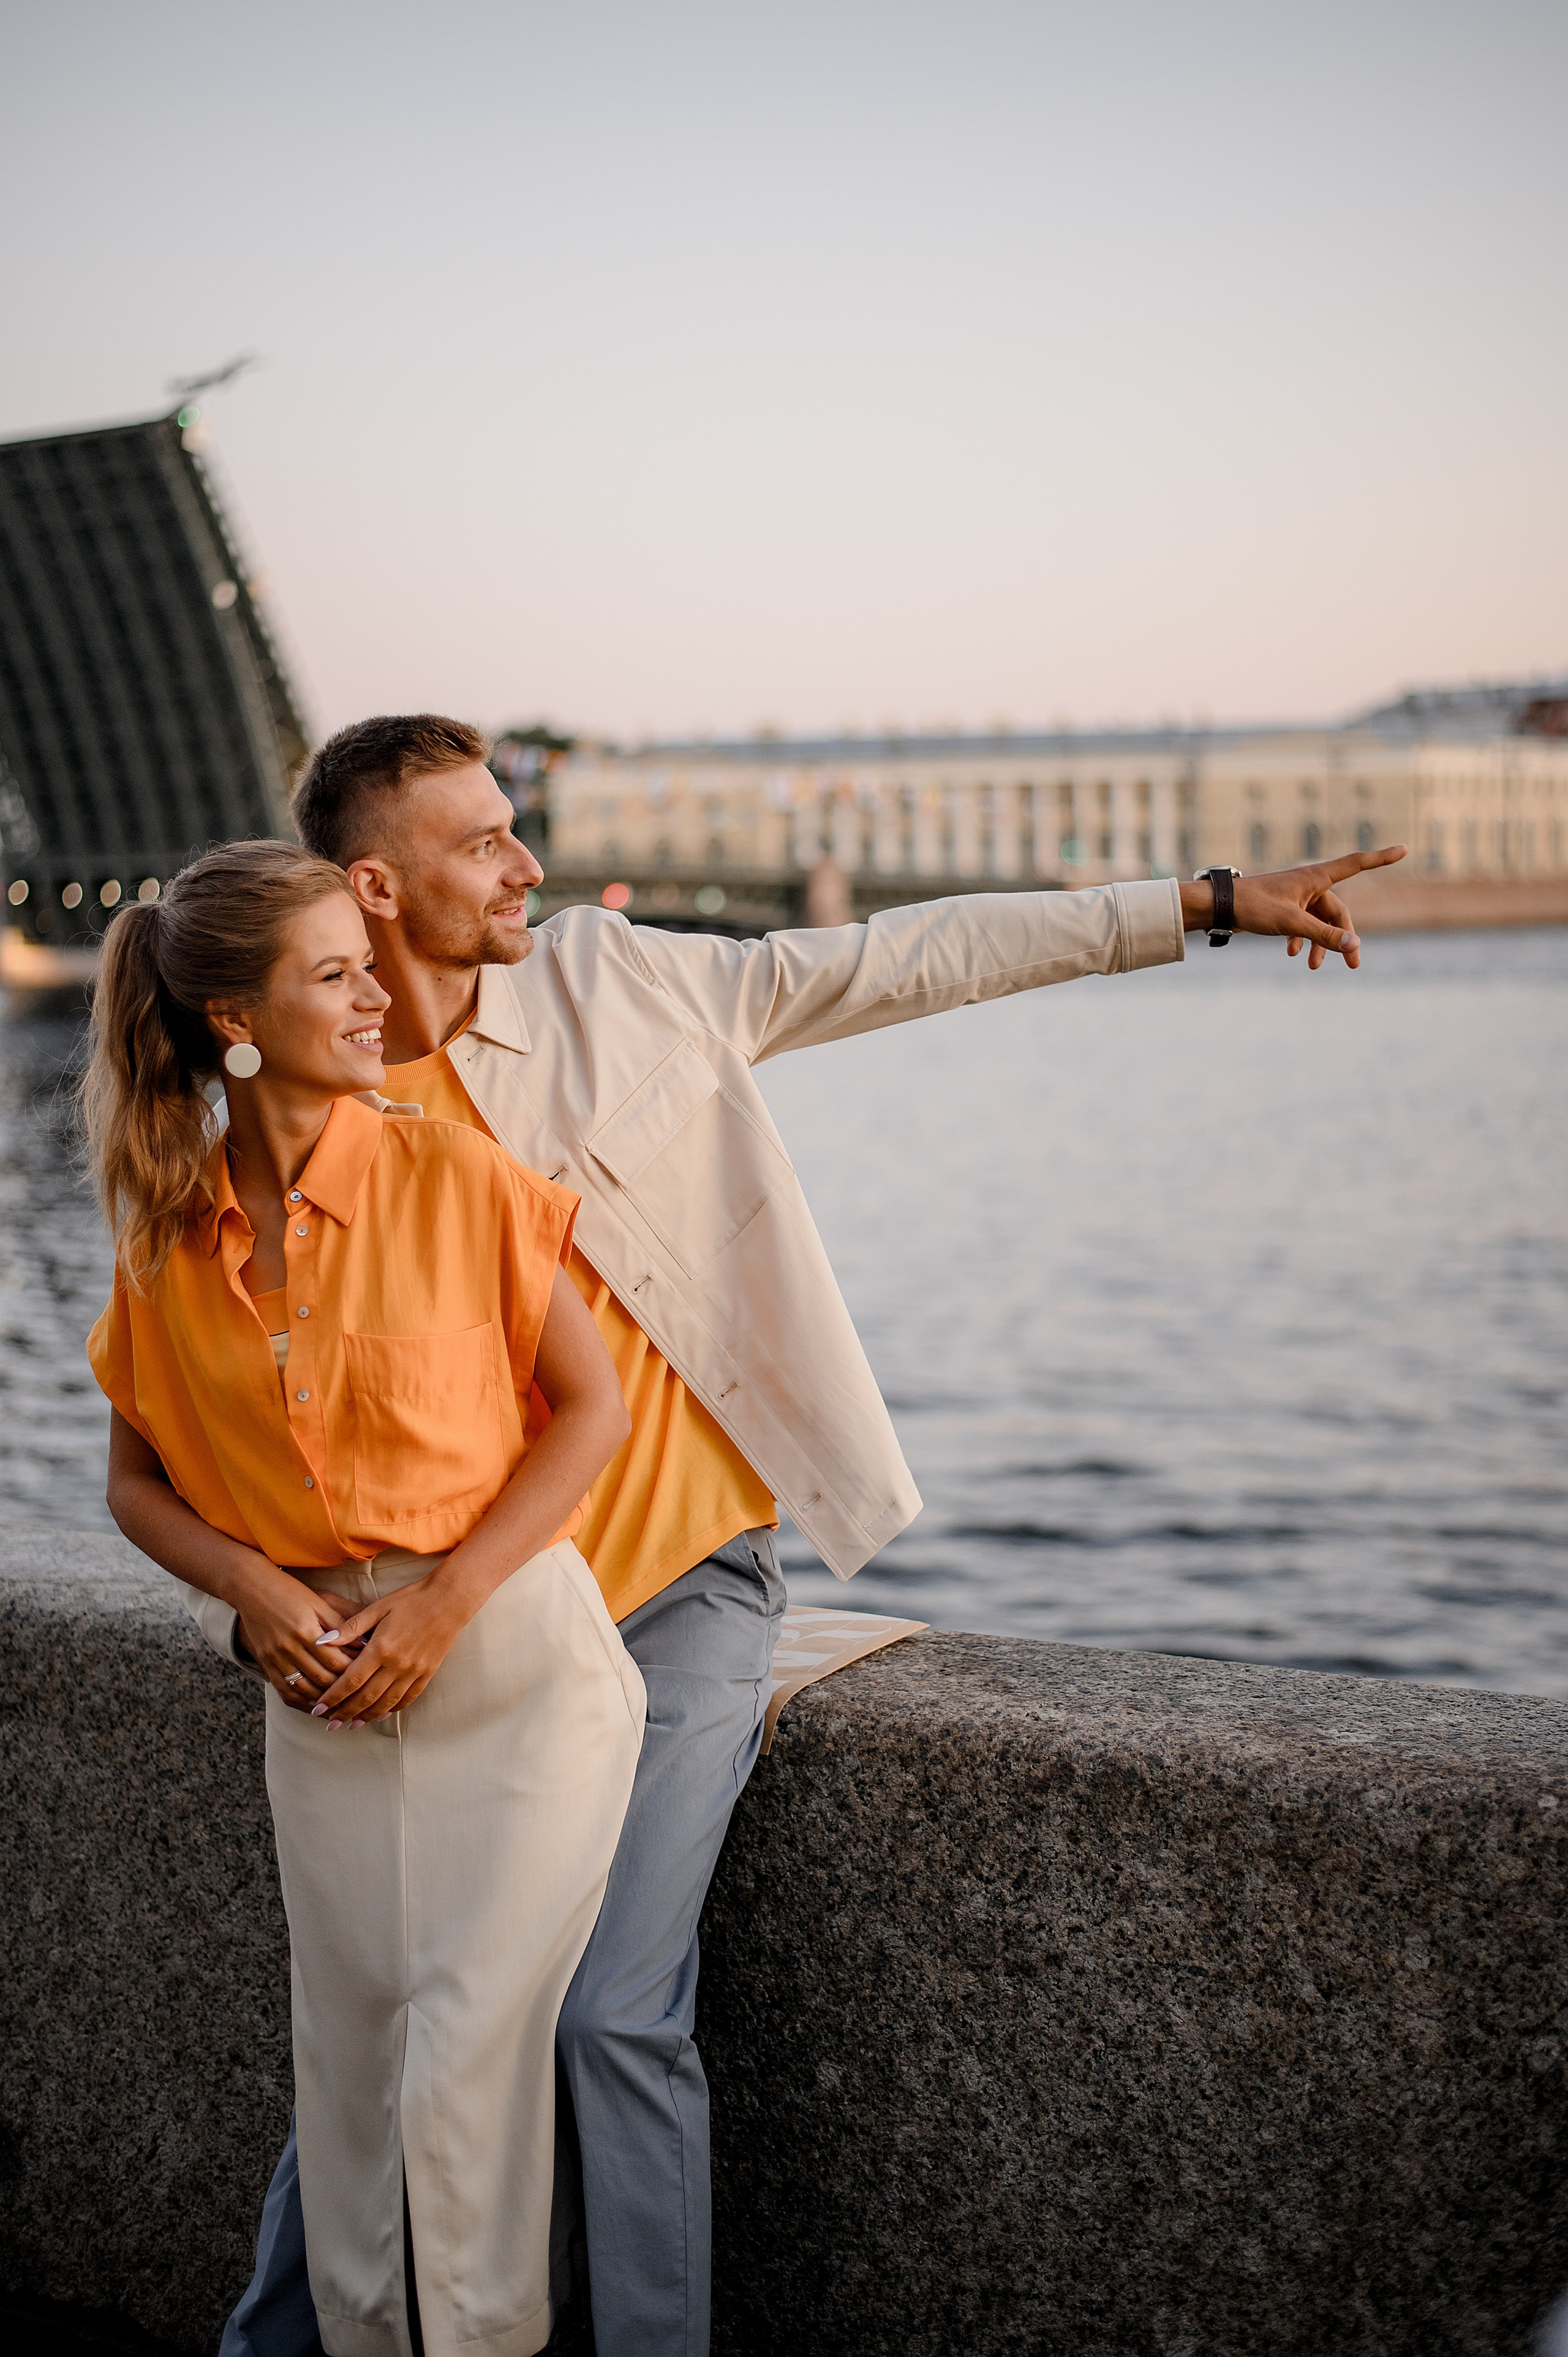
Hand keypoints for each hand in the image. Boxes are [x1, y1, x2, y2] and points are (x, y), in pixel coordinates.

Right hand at [231, 1561, 357, 1709]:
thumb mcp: (319, 1603)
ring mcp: (275, 1659)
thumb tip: (366, 1643)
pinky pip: (285, 1691)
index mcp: (306, 1631)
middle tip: (360, 1695)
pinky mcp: (265, 1664)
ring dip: (324, 1700)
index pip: (336, 1661)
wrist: (252, 1589)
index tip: (368, 1676)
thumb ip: (341, 1625)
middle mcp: (289, 1648)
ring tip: (342, 1705)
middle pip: (322, 1679)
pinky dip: (302, 1702)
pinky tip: (317, 1705)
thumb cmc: (290, 1592)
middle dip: (343, 1689)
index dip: (354, 1671)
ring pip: (304, 1690)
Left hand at [307, 1575, 475, 1728]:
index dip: (333, 1697)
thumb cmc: (411, 1599)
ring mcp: (414, 1672)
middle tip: (330, 1724)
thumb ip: (350, 1628)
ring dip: (367, 1716)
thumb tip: (321, 1641)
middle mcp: (397, 1665)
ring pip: (386, 1703)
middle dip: (345, 1713)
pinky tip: (382, 1714)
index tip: (318, 1708)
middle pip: (366, 1698)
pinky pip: (407, 1698)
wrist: (450, 1599)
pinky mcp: (427, 1673)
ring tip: (352, 1725)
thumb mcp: (378, 1608)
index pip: (350, 1681)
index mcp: (381, 1648)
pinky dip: (393, 1709)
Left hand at [1181, 844, 1406, 969]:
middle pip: (1338, 911)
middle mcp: (1310, 883)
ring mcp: (1297, 895)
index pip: (1356, 864)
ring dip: (1321, 943)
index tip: (1404, 849)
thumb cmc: (1254, 907)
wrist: (1220, 906)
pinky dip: (1302, 938)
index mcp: (1315, 877)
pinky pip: (1303, 923)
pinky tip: (1292, 954)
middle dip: (1344, 938)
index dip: (1381, 858)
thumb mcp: (1291, 923)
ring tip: (1314, 967)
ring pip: (1319, 921)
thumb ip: (1324, 935)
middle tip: (1354, 966)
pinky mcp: (1285, 906)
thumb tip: (1355, 945)